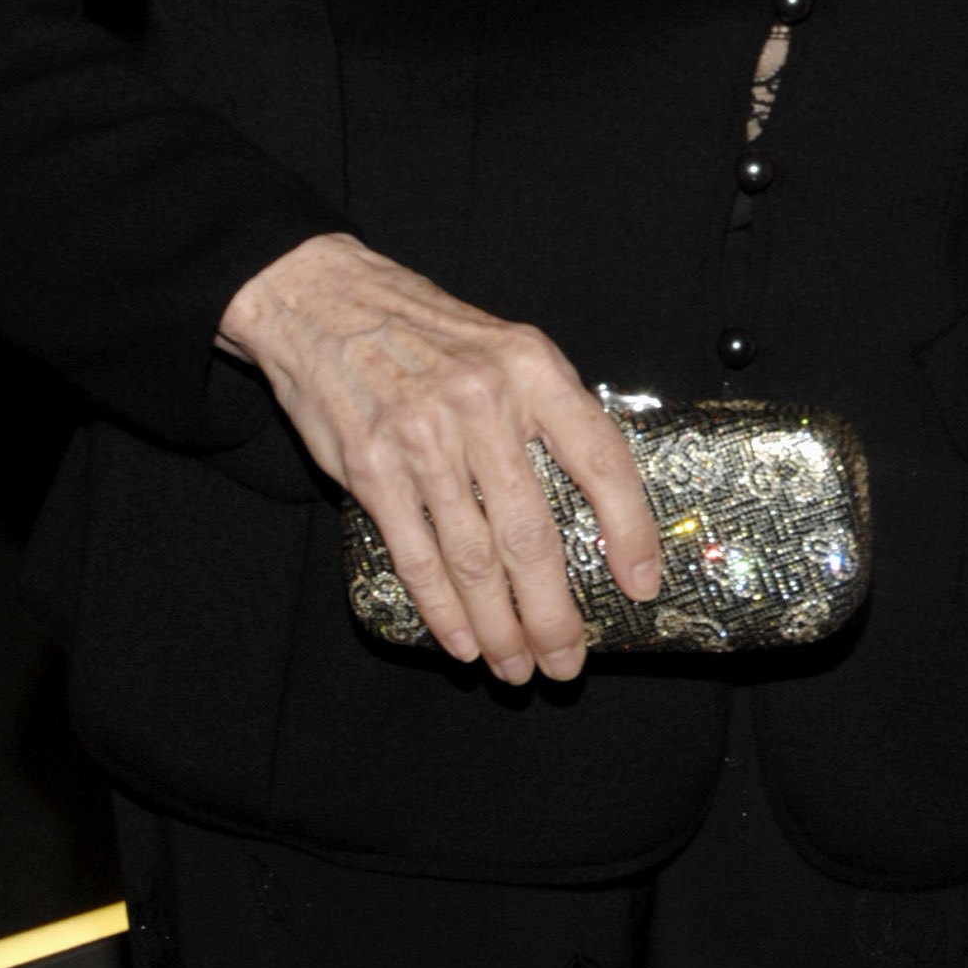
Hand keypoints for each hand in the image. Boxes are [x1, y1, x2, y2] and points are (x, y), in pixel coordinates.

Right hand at [218, 233, 659, 685]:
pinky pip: (416, 553)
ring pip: (474, 555)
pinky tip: (462, 641)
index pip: (600, 458)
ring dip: (499, 625)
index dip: (629, 527)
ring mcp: (423, 438)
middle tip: (566, 660)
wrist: (325, 301)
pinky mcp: (371, 467)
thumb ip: (549, 412)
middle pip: (532, 531)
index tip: (642, 583)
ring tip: (517, 667)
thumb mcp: (507, 347)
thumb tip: (597, 499)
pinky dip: (442, 607)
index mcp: (532, 369)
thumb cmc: (430, 332)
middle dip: (553, 610)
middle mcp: (483, 403)